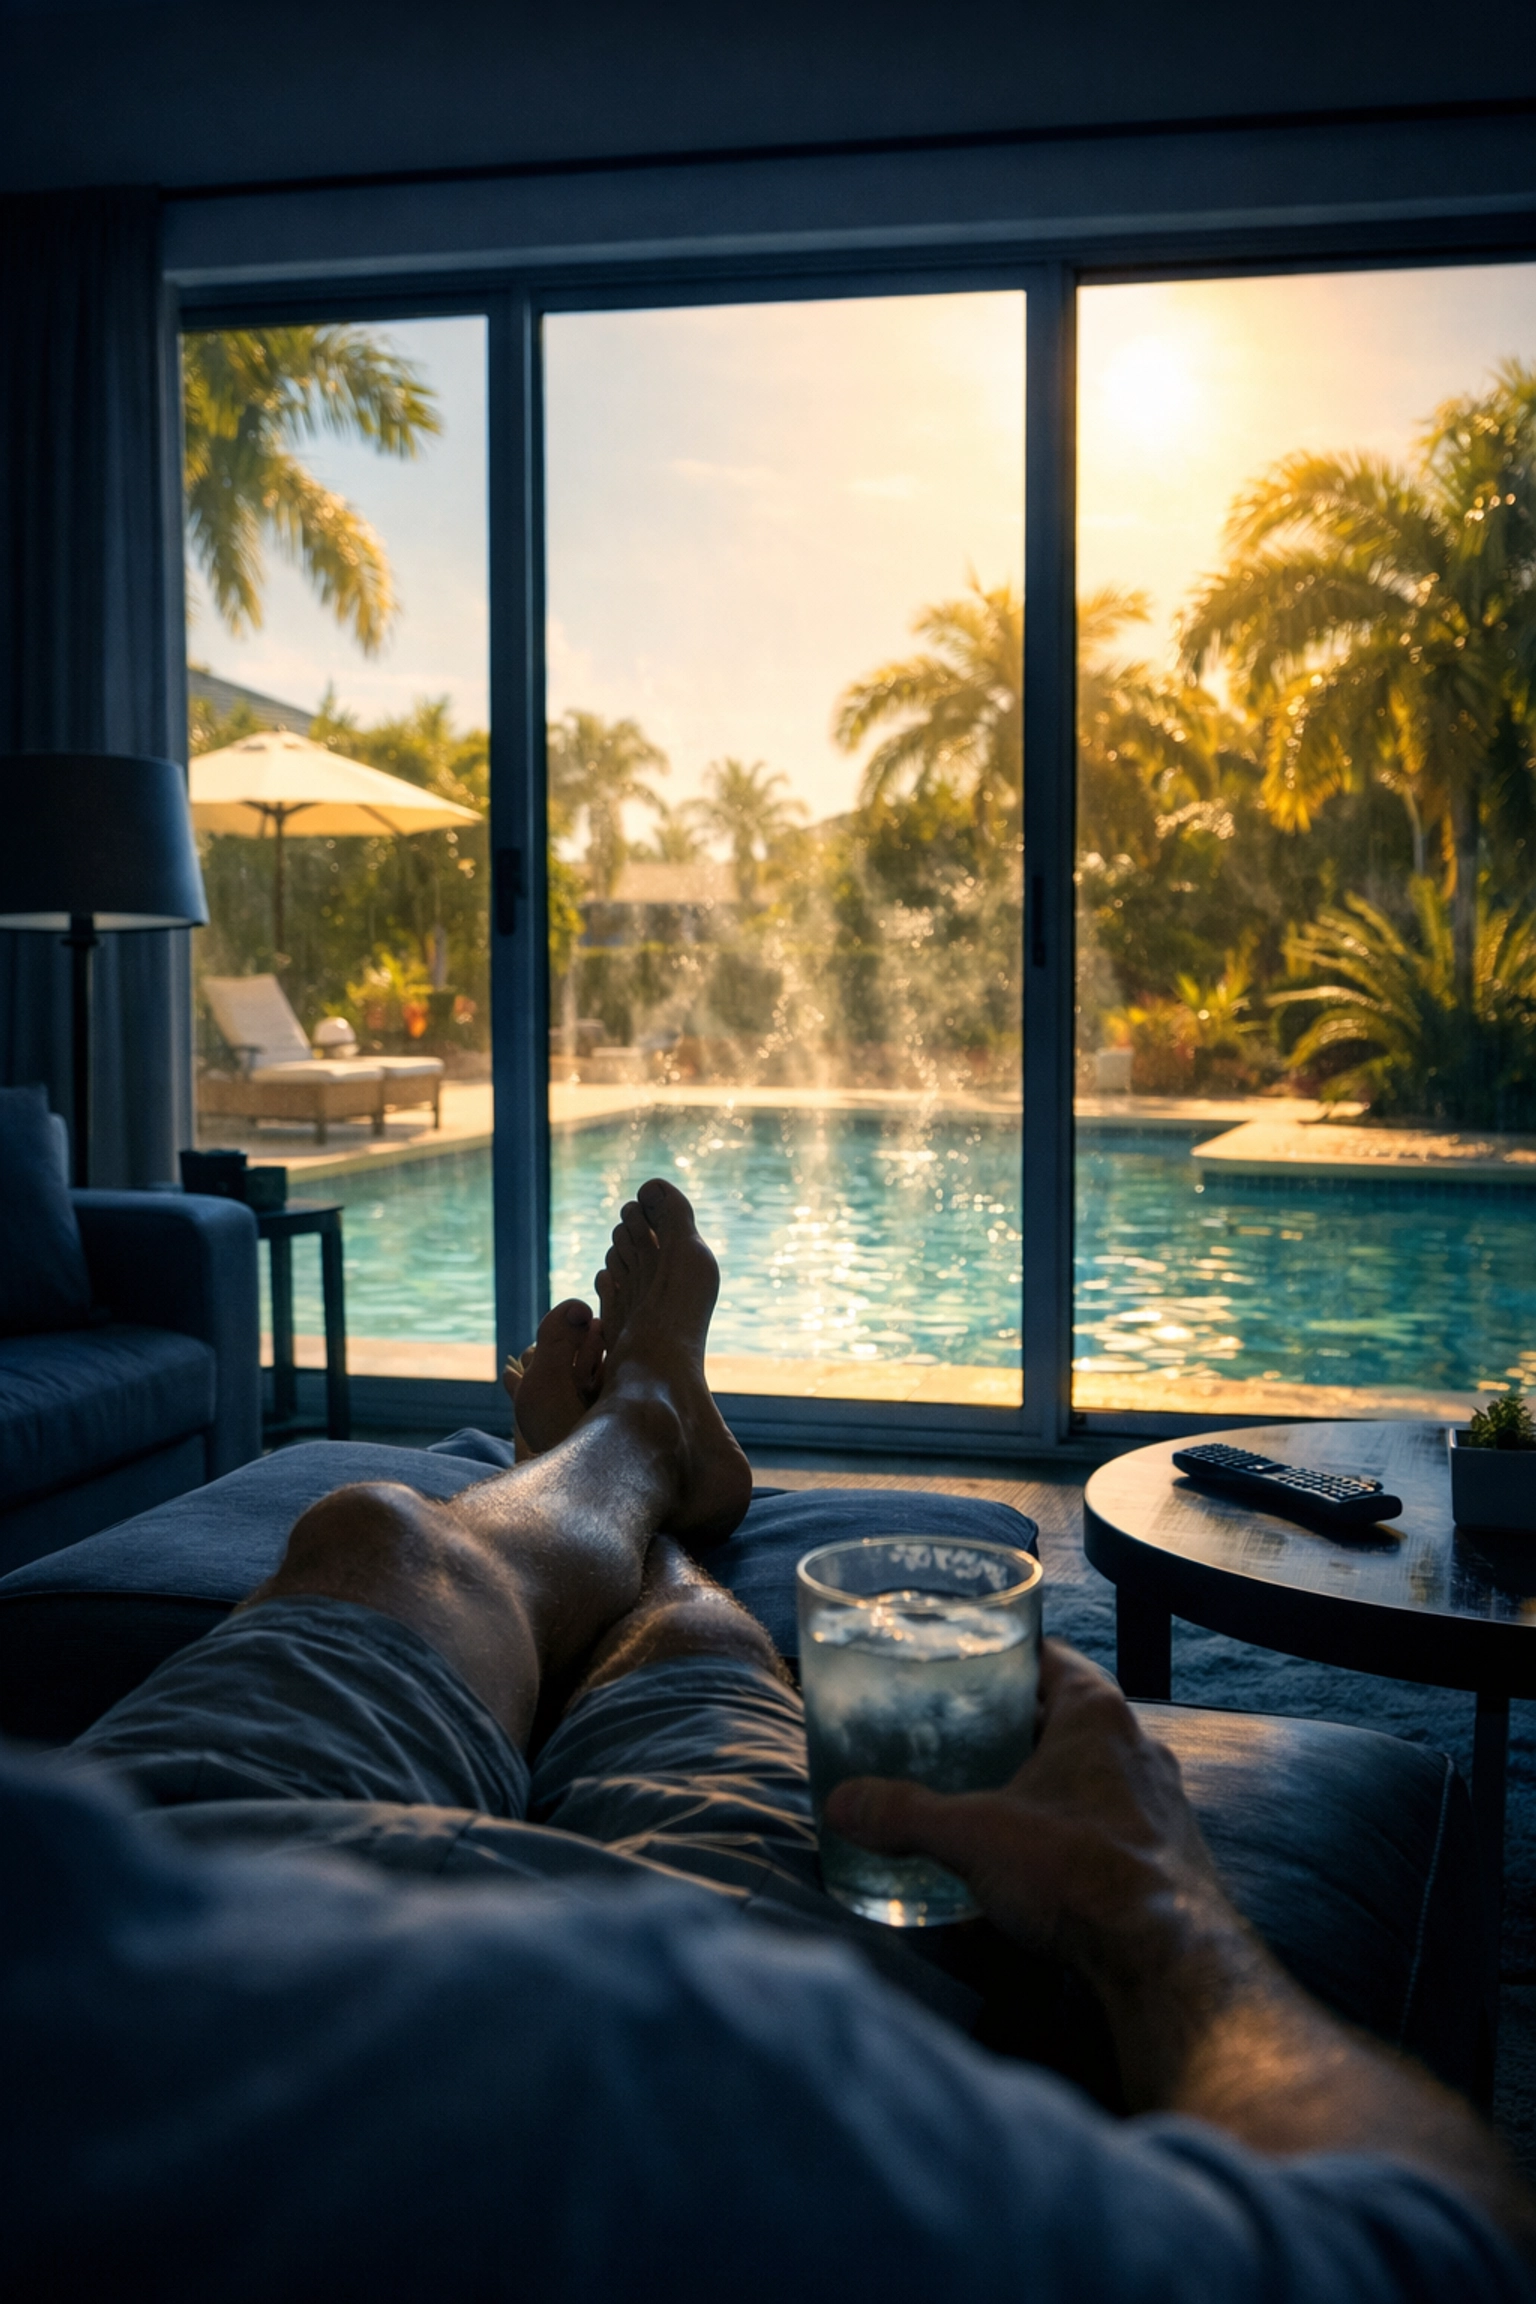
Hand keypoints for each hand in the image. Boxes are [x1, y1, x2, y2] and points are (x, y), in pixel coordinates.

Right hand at [823, 1639, 1232, 1997]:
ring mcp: (1161, 1801)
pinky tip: (1033, 1866)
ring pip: (1090, 1774)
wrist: (1167, 1957)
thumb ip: (903, 1815)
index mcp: (1096, 1713)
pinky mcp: (1169, 1855)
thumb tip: (841, 1805)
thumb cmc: (1075, 1870)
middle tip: (959, 1739)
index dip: (1004, 1657)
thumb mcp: (972, 1836)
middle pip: (1065, 1717)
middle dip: (1014, 1729)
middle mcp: (1138, 1745)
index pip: (1048, 1656)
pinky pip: (1110, 1825)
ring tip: (989, 1803)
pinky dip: (1071, 1833)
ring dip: (1045, 1784)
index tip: (963, 1669)